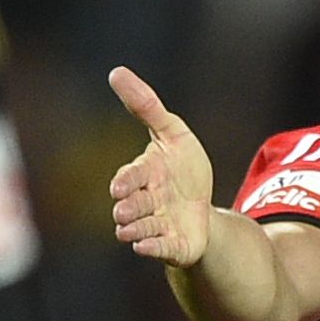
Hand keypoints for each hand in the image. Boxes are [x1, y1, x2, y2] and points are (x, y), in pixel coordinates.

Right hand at [106, 66, 218, 266]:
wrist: (203, 208)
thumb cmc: (182, 168)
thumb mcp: (172, 133)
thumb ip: (146, 106)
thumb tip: (116, 71)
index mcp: (144, 175)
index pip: (131, 177)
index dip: (127, 181)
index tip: (119, 186)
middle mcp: (146, 202)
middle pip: (134, 206)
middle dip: (129, 208)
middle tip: (123, 211)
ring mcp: (157, 226)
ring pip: (143, 229)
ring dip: (136, 229)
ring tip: (128, 231)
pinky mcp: (172, 247)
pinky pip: (160, 249)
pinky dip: (152, 248)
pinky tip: (143, 247)